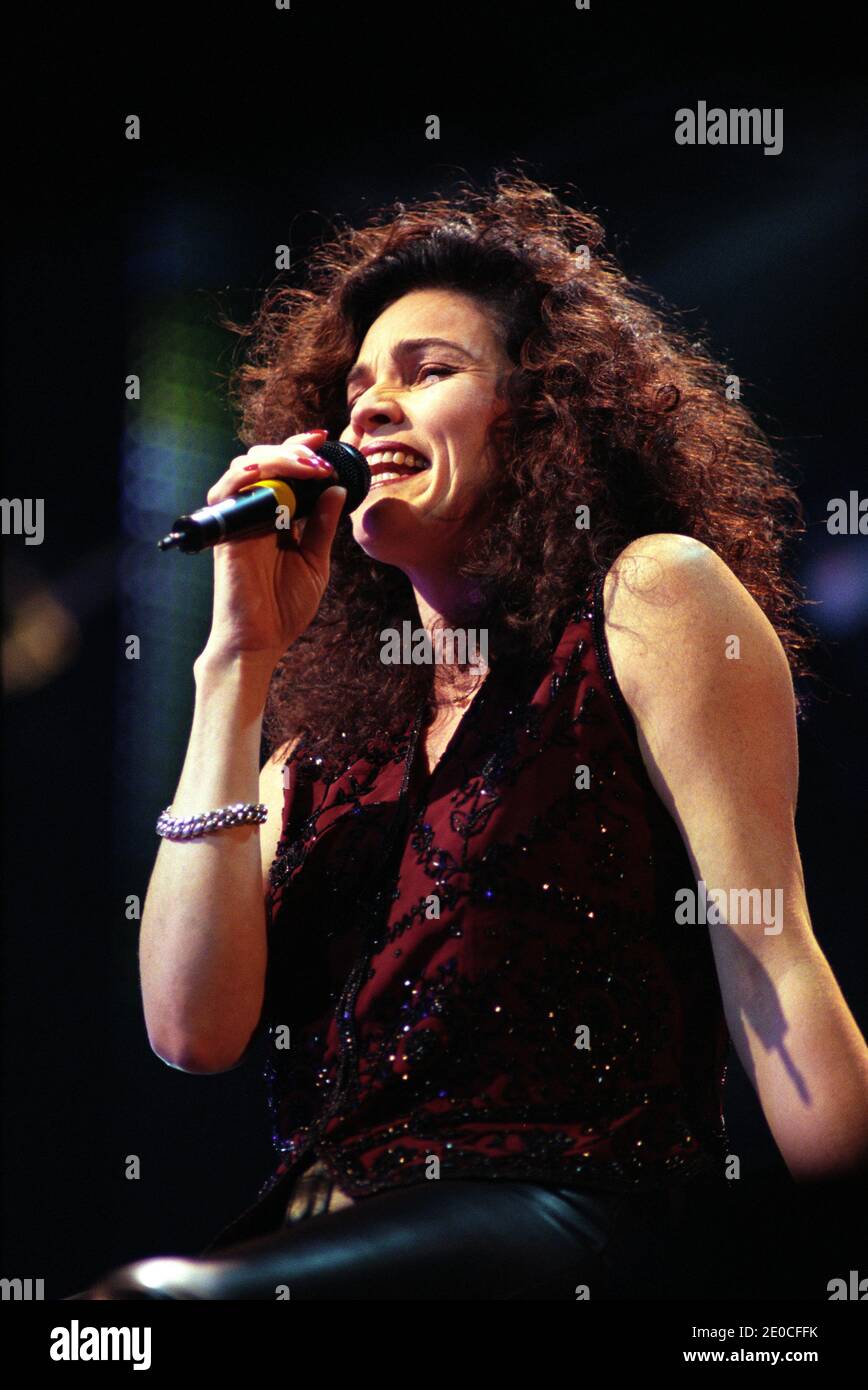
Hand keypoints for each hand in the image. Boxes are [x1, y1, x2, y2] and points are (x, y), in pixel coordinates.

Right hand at [197, 430, 345, 663]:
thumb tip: (337, 489)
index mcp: (277, 516)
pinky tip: (264, 472)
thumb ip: (323, 526)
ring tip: (307, 465)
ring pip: (247, 467)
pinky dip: (242, 476)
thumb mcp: (315, 561)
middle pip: (265, 460)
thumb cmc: (283, 607)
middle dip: (294, 449)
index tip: (324, 439)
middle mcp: (255, 512)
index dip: (300, 449)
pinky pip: (226, 492)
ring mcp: (238, 519)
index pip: (285, 470)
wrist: (260, 641)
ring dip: (278, 458)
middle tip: (320, 456)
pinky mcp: (225, 532)